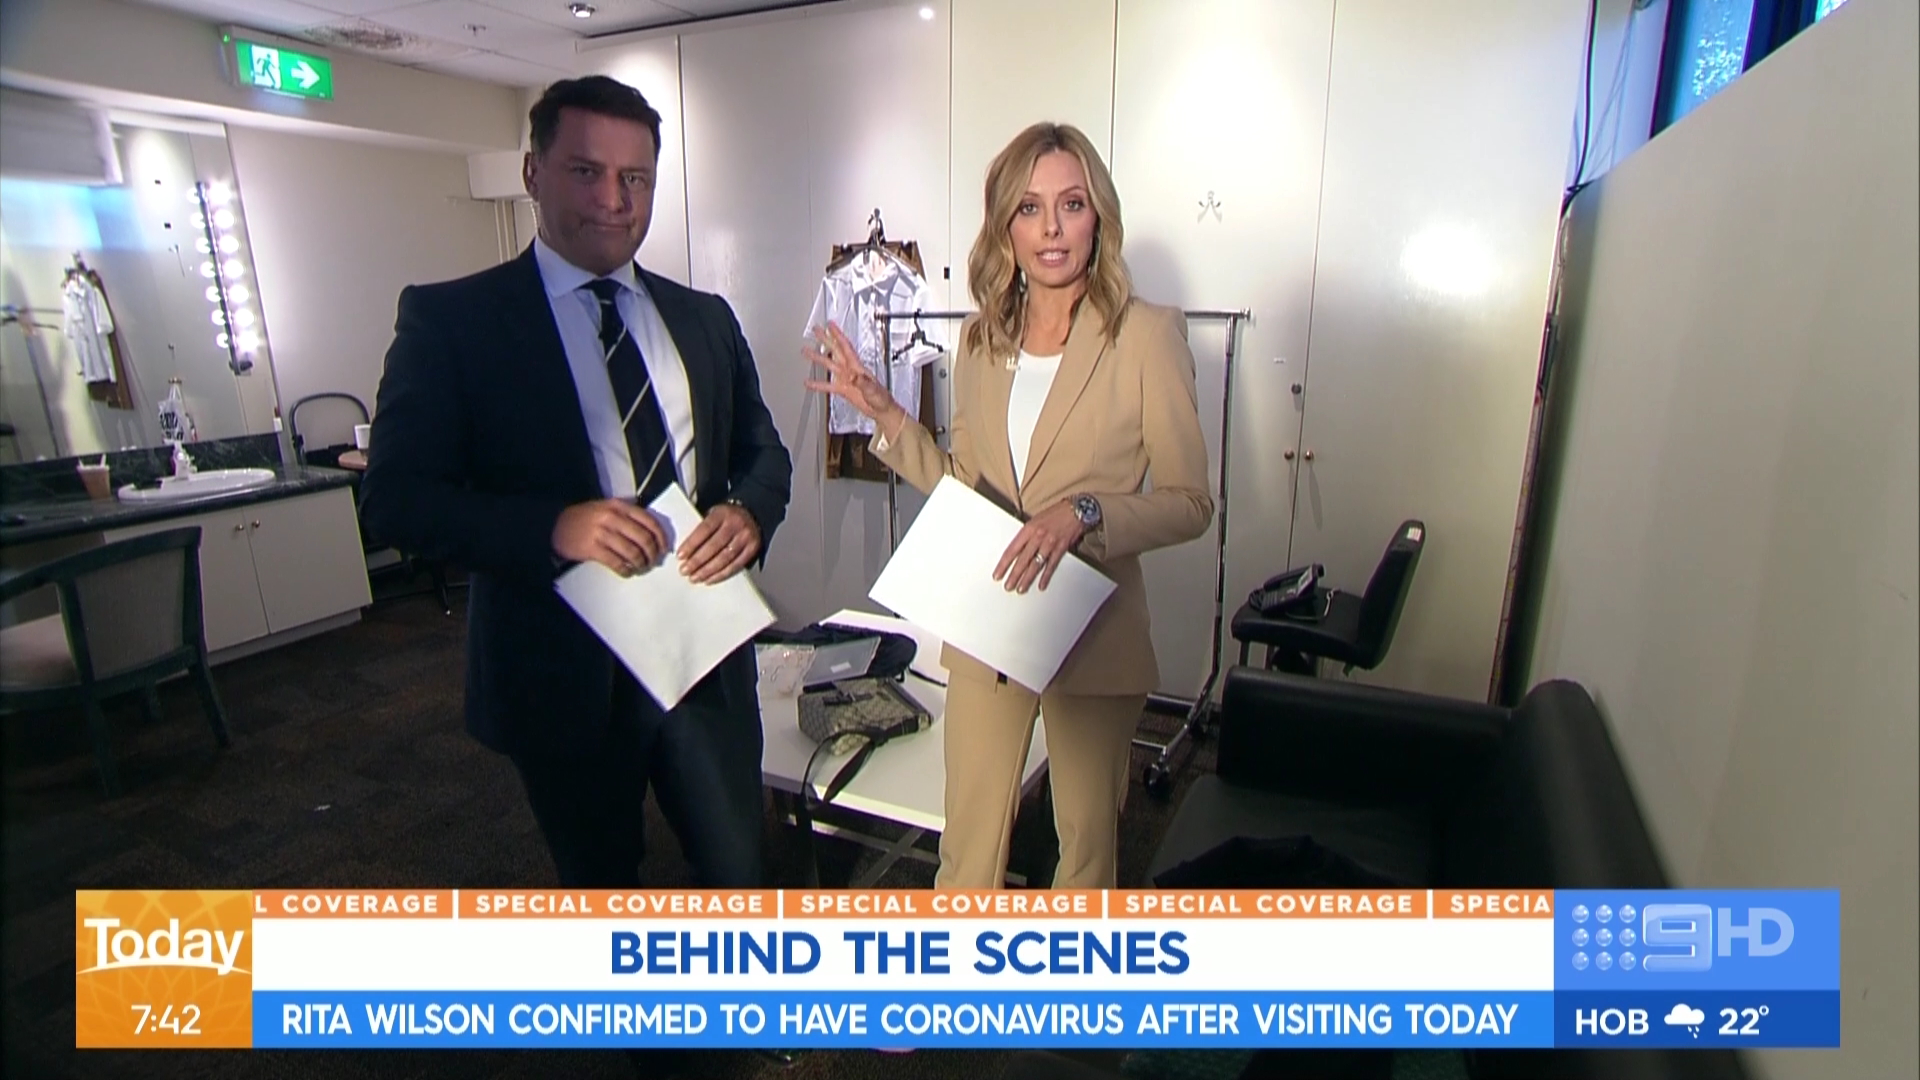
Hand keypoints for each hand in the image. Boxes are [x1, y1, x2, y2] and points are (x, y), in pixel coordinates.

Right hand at [553, 499, 669, 575]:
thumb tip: (652, 531)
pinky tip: (627, 572)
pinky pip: (617, 563)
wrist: (556, 525)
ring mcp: (602, 533)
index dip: (661, 537)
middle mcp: (612, 517)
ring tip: (640, 567)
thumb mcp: (607, 508)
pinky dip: (625, 570)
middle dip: (653, 553)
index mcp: (619, 506)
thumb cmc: (584, 518)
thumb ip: (628, 514)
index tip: (664, 548)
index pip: (649, 521)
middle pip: (644, 538)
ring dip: (640, 564)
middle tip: (653, 561)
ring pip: (632, 552)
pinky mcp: (592, 548)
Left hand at [677, 502, 760, 583]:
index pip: (705, 529)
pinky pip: (736, 565)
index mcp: (722, 513)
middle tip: (684, 571)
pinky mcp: (753, 549)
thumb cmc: (725, 518)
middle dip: (697, 560)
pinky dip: (721, 574)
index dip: (692, 544)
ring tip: (694, 578)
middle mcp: (736, 524)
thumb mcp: (713, 514)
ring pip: (725, 557)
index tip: (680, 556)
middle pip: (714, 545)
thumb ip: (702, 528)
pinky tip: (709, 579)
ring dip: (707, 570)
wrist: (752, 515)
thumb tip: (685, 550)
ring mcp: (746, 537)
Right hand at [802, 321, 909, 439]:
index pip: (846, 347)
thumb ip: (862, 382)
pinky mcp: (843, 389)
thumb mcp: (873, 389)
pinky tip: (809, 382)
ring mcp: (846, 378)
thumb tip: (853, 376)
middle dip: (825, 340)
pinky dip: (818, 383)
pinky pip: (828, 385)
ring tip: (806, 351)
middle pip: (835, 351)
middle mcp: (850, 370)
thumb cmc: (881, 399)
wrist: (881, 409)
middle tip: (816, 330)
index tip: (831, 325)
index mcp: (858, 367)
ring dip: (818, 358)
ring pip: (829, 365)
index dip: (838, 335)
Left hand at [994, 500, 1087, 593]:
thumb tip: (1017, 551)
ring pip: (1036, 564)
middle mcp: (1037, 536)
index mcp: (1028, 529)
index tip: (998, 574)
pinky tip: (1041, 585)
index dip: (1003, 564)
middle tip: (1008, 586)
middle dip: (1014, 575)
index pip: (1012, 550)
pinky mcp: (1061, 548)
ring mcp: (1049, 543)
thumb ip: (1026, 535)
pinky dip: (1046, 576)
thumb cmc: (1055, 513)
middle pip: (1023, 560)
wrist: (1076, 510)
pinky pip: (1051, 565)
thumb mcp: (1035, 520)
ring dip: (1027, 578)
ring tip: (1021, 588)